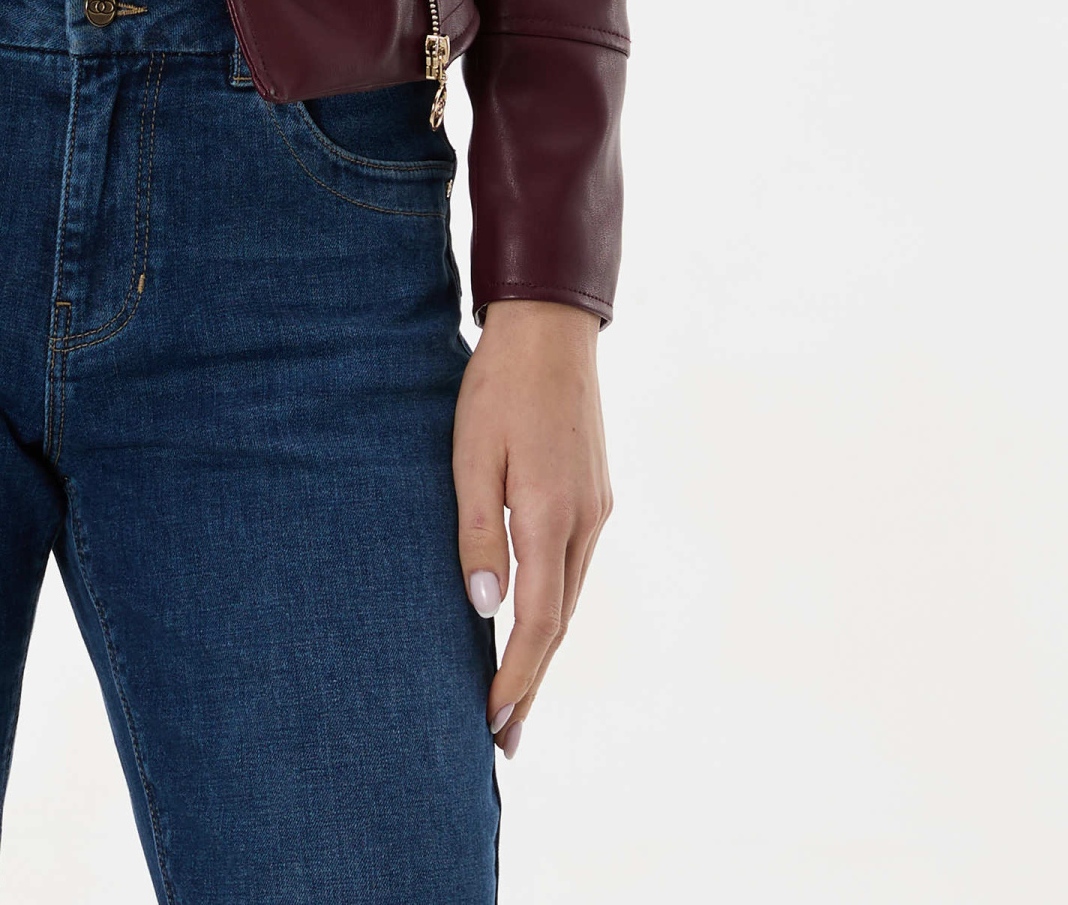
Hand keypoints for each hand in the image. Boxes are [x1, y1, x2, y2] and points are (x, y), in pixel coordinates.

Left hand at [452, 299, 611, 757]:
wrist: (551, 330)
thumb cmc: (499, 386)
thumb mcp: (471, 454)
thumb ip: (477, 531)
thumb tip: (485, 609)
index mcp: (551, 515)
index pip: (539, 621)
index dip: (518, 677)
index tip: (495, 722)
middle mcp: (584, 522)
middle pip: (560, 622)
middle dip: (532, 683)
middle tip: (504, 737)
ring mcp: (596, 509)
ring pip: (570, 597)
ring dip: (543, 649)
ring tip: (514, 696)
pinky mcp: (594, 495)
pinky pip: (573, 568)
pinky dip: (554, 607)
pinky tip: (533, 623)